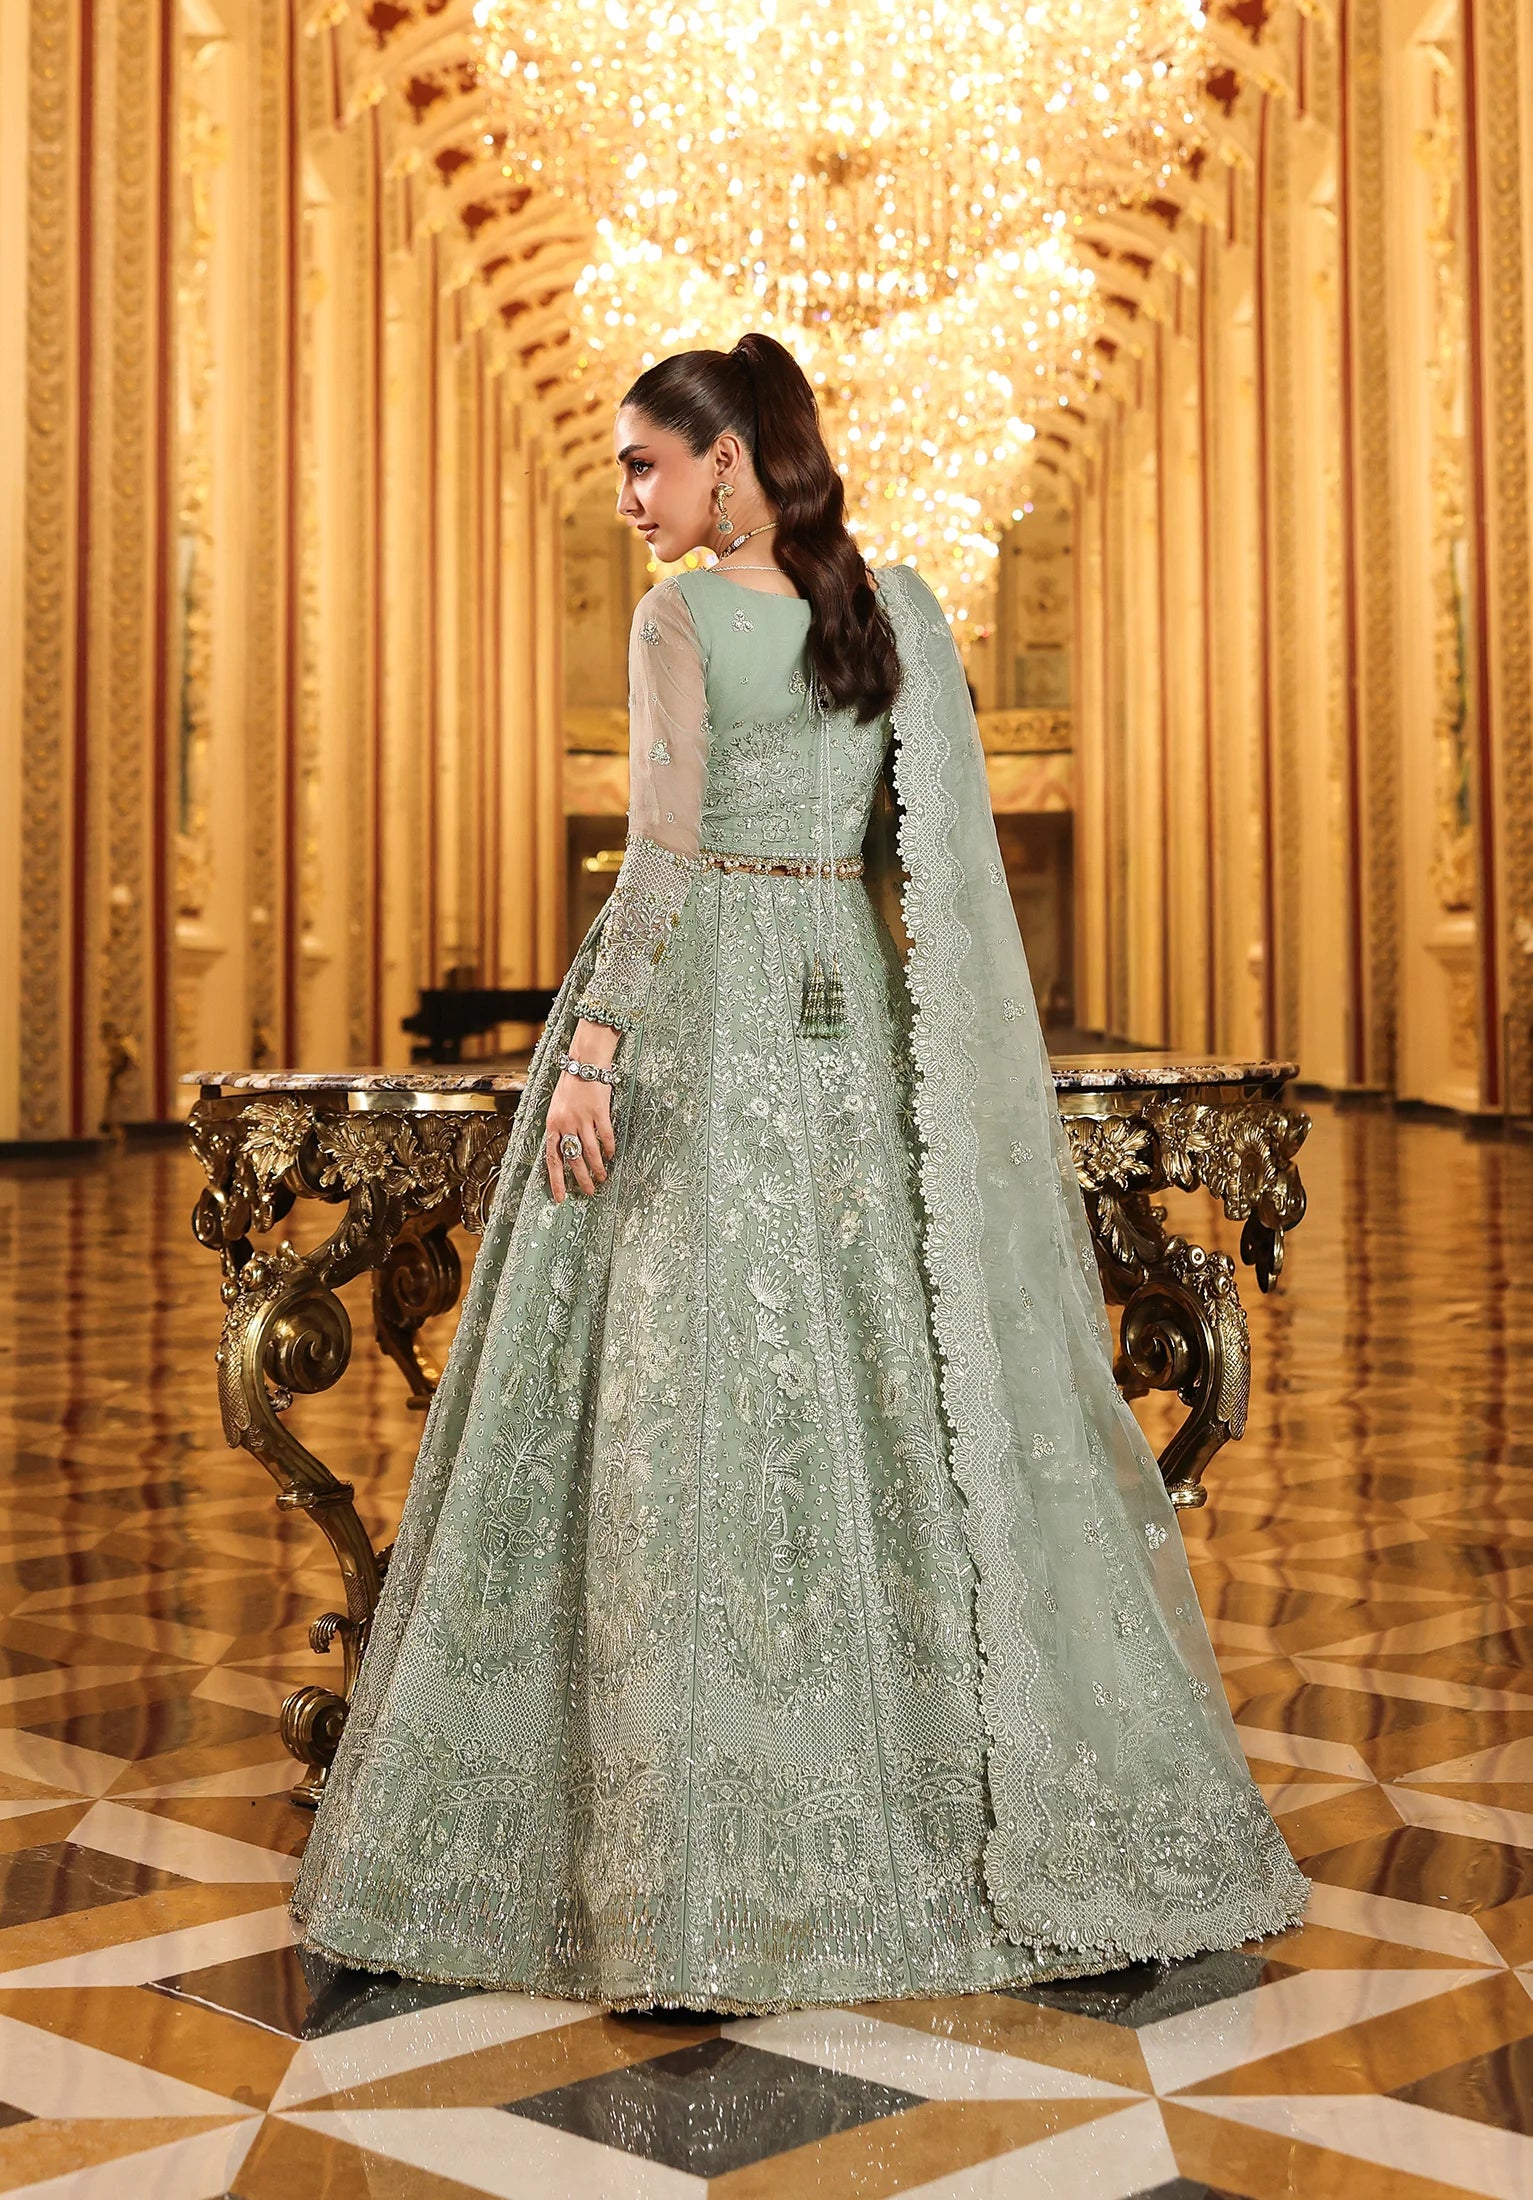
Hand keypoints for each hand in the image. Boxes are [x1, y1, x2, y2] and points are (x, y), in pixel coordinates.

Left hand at [544, 1021, 618, 1201]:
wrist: (584, 1063)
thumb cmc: (570, 1086)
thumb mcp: (556, 1109)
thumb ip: (559, 1130)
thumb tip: (564, 1153)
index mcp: (552, 1125)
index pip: (552, 1158)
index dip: (556, 1179)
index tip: (560, 1197)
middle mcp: (565, 1123)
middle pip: (573, 1159)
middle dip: (581, 1179)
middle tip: (588, 1192)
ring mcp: (582, 1118)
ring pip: (590, 1151)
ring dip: (597, 1168)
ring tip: (603, 1178)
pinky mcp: (599, 1111)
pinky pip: (605, 1136)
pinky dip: (609, 1148)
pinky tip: (612, 1156)